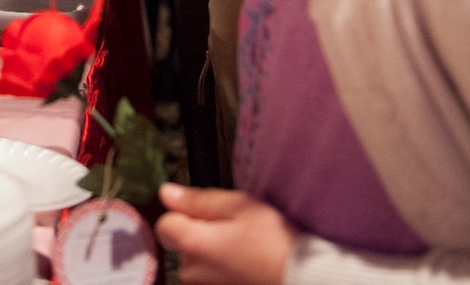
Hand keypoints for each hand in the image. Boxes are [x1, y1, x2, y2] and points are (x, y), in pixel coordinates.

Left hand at [153, 183, 293, 284]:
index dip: (183, 214)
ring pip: (198, 264)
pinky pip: (212, 279)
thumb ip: (198, 200)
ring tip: (245, 251)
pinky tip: (247, 267)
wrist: (305, 280)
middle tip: (235, 231)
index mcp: (193, 245)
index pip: (164, 225)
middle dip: (200, 235)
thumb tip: (166, 193)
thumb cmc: (275, 243)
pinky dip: (224, 272)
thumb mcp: (239, 207)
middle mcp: (192, 274)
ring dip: (213, 256)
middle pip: (182, 246)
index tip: (207, 214)